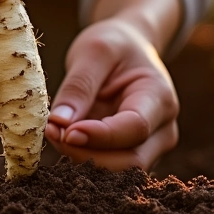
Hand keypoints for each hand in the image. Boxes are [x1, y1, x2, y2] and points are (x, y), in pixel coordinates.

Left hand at [45, 18, 178, 170]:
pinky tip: (62, 136)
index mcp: (159, 96)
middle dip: (88, 153)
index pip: (136, 128)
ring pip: (119, 169)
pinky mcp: (130, 151)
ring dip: (82, 157)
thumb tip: (60, 123)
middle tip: (51, 132)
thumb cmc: (114, 44)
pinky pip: (109, 163)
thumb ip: (79, 86)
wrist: (127, 45)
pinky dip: (83, 155)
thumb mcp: (94, 51)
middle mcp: (162, 127)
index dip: (102, 136)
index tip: (67, 132)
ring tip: (53, 131)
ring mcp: (150, 144)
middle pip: (131, 160)